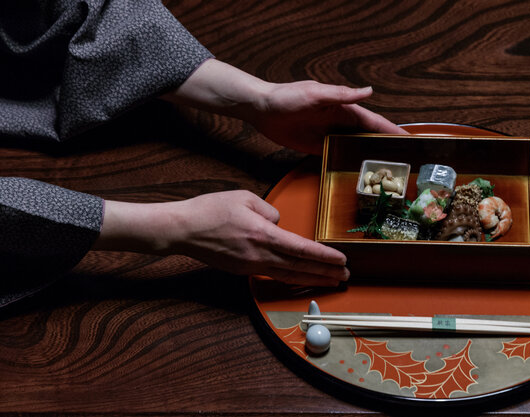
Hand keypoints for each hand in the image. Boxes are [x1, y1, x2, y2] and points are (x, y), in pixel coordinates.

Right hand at [94, 191, 348, 285]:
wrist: (182, 229)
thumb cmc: (211, 210)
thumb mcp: (245, 197)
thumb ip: (269, 210)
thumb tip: (279, 223)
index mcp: (263, 235)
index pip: (302, 248)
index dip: (325, 256)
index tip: (342, 261)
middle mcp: (260, 255)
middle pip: (301, 268)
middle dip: (326, 273)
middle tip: (347, 277)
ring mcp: (251, 266)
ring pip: (290, 276)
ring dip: (313, 280)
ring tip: (332, 282)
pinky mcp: (244, 271)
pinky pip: (275, 276)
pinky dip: (293, 279)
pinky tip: (304, 280)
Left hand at [162, 59, 406, 153]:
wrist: (260, 108)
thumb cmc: (287, 96)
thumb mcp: (316, 94)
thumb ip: (342, 95)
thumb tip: (369, 92)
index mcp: (344, 109)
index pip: (374, 122)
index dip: (392, 131)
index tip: (410, 140)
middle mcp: (340, 123)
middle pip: (369, 137)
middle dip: (386, 148)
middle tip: (404, 165)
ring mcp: (330, 136)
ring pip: (355, 149)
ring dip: (369, 159)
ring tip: (386, 176)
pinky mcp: (317, 147)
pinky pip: (338, 156)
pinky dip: (349, 164)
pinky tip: (358, 175)